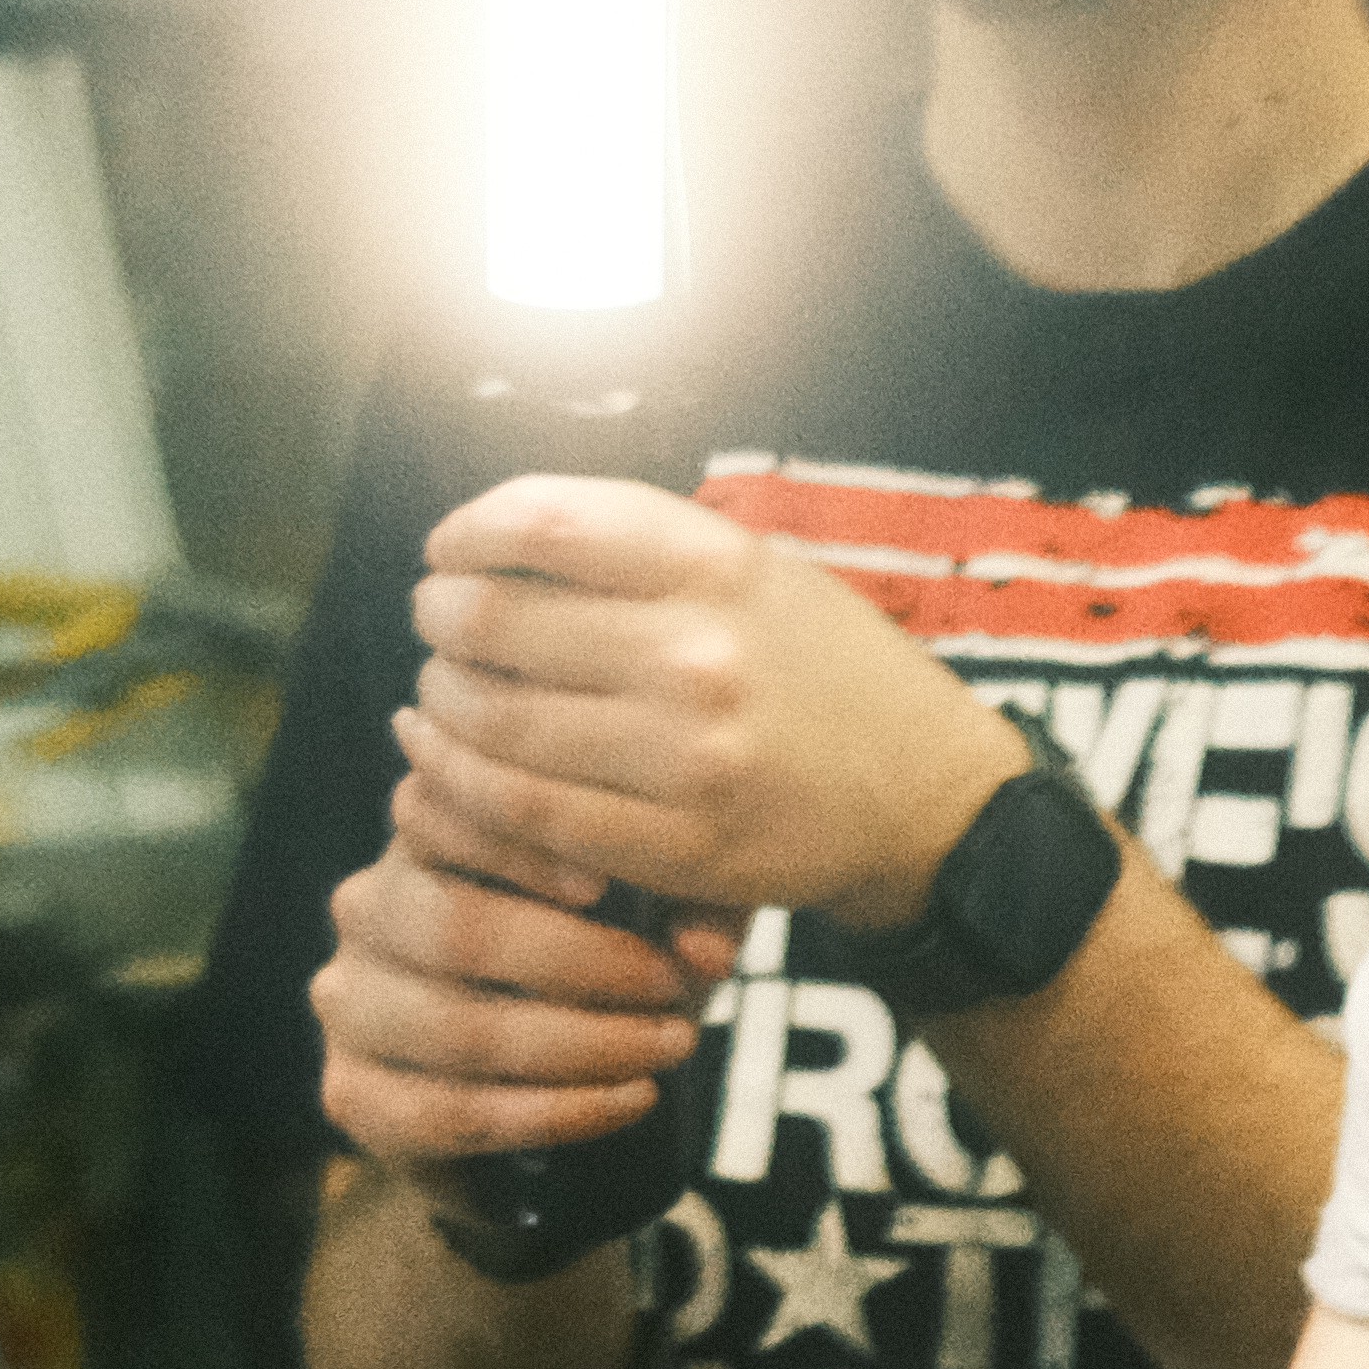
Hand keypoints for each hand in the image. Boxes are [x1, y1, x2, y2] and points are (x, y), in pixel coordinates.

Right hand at [310, 754, 739, 1166]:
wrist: (532, 1089)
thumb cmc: (595, 966)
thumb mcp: (645, 913)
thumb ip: (678, 908)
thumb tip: (705, 951)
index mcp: (421, 837)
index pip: (434, 811)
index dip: (513, 847)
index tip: (605, 884)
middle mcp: (367, 908)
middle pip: (456, 930)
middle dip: (580, 964)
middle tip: (673, 986)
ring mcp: (347, 1001)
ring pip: (456, 1028)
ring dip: (581, 1045)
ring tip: (672, 1046)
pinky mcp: (350, 1092)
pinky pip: (449, 1112)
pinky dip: (555, 1113)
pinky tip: (631, 1101)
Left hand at [402, 475, 1041, 934]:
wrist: (931, 795)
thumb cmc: (826, 670)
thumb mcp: (760, 573)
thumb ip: (643, 551)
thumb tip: (494, 537)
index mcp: (720, 566)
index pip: (545, 522)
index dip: (469, 532)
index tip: (447, 548)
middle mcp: (701, 653)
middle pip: (496, 620)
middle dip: (441, 618)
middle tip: (438, 623)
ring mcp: (689, 756)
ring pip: (494, 720)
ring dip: (443, 702)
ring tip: (445, 693)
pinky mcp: (680, 846)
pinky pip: (524, 810)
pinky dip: (465, 782)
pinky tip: (452, 761)